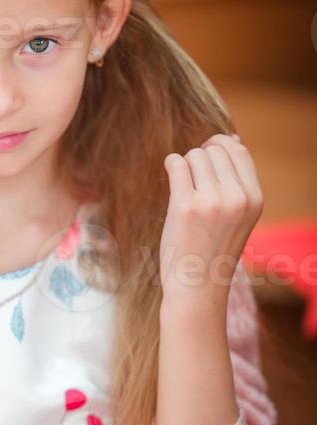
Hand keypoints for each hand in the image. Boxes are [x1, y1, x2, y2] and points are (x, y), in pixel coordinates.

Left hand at [159, 133, 263, 304]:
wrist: (197, 286)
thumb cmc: (212, 248)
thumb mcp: (238, 214)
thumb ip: (237, 180)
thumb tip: (231, 138)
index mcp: (254, 199)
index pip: (238, 151)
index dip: (219, 146)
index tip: (206, 158)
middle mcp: (237, 198)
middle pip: (213, 150)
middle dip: (199, 158)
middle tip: (191, 182)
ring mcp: (212, 202)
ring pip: (194, 155)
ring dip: (184, 164)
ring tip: (183, 188)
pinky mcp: (185, 207)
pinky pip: (176, 164)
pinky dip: (170, 165)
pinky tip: (171, 177)